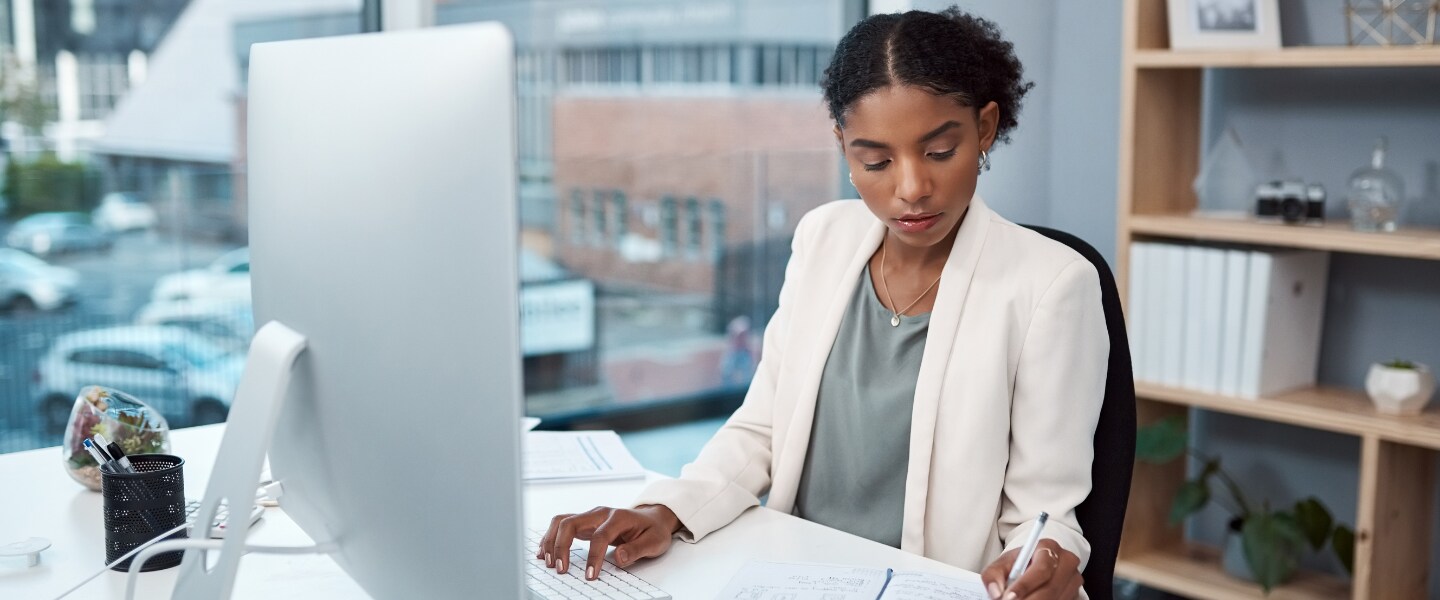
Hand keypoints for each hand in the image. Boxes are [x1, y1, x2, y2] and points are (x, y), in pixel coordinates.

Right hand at [535, 504, 681, 579]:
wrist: (653, 519)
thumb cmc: (653, 531)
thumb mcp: (654, 542)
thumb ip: (637, 549)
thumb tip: (618, 558)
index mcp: (619, 517)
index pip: (600, 536)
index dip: (593, 557)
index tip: (590, 576)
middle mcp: (600, 513)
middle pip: (571, 523)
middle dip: (561, 546)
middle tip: (559, 569)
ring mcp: (591, 517)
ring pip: (562, 521)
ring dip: (551, 540)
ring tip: (547, 561)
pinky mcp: (585, 523)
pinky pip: (562, 525)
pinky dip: (551, 537)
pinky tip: (545, 551)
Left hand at [979, 539, 1081, 599]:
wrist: (1033, 566)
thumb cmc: (1018, 564)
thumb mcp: (1002, 564)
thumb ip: (993, 575)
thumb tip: (995, 592)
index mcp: (1048, 547)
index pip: (1041, 569)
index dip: (1025, 585)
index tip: (1008, 597)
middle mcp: (1066, 562)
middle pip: (1050, 588)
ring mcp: (1074, 579)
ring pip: (1056, 598)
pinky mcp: (1076, 593)